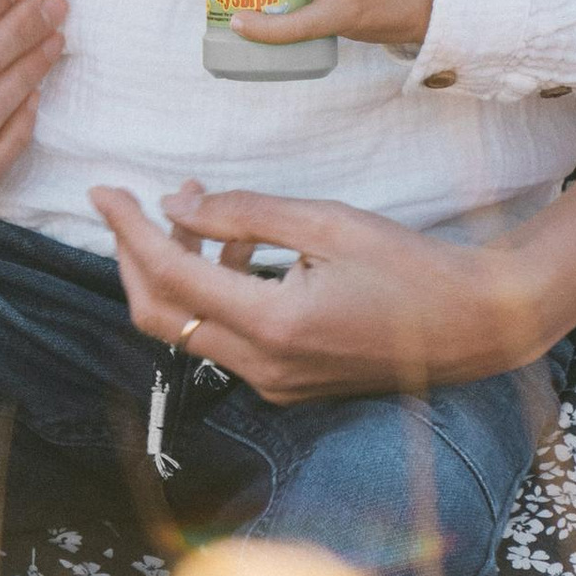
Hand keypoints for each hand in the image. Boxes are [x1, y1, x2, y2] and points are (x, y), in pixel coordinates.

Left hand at [89, 180, 565, 399]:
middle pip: (162, 316)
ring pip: (190, 329)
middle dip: (134, 257)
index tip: (102, 190)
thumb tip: (178, 204)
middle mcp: (264, 367)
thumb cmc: (411, 267)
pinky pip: (226, 339)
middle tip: (129, 204)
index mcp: (273, 325)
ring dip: (177, 271)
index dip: (128, 229)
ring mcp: (274, 383)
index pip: (171, 276)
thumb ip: (246, 213)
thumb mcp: (327, 221)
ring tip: (200, 210)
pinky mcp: (287, 384)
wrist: (473, 326)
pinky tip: (238, 251)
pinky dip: (213, 293)